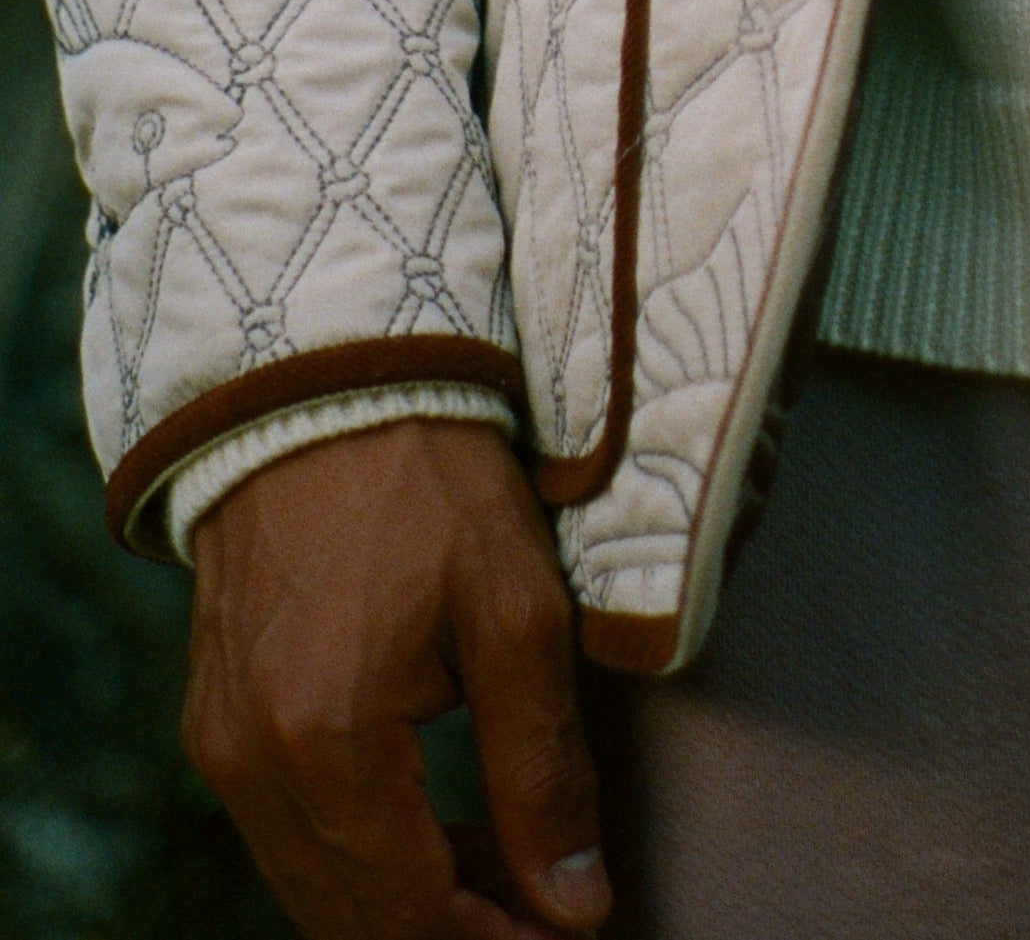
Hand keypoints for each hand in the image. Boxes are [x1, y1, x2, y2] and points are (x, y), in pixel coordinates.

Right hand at [183, 419, 608, 939]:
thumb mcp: (519, 613)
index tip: (570, 930)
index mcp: (324, 743)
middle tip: (547, 902)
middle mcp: (250, 764)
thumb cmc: (434, 482)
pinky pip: (285, 832)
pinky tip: (437, 821)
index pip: (409, 916)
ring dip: (406, 899)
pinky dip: (359, 851)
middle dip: (455, 929)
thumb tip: (577, 905)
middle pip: (351, 920)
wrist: (326, 382)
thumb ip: (544, 770)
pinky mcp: (214, 718)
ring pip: (314, 886)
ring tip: (508, 862)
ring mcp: (219, 744)